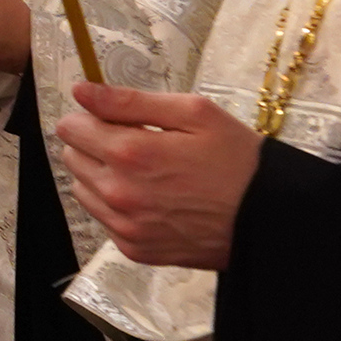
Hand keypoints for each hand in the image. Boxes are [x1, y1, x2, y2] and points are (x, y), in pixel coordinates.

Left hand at [54, 83, 259, 268]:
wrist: (269, 219)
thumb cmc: (237, 158)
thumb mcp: (194, 113)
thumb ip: (130, 100)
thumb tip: (80, 91)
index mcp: (130, 153)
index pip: (71, 128)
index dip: (92, 117)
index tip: (118, 119)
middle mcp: (118, 194)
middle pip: (72, 158)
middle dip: (95, 144)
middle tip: (138, 143)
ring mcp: (124, 226)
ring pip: (82, 190)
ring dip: (101, 175)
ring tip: (146, 172)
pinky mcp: (134, 249)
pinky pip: (103, 219)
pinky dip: (117, 206)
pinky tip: (151, 198)